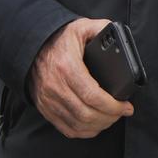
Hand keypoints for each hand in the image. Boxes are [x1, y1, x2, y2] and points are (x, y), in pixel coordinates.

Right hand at [27, 17, 133, 138]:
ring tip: (112, 118)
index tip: (127, 107)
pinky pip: (65, 128)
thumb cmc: (59, 38)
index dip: (113, 106)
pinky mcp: (45, 108)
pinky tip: (95, 126)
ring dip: (99, 126)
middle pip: (86, 114)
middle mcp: (55, 87)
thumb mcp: (81, 27)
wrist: (31, 46)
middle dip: (109, 118)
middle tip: (122, 113)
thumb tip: (118, 33)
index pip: (92, 96)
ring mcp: (48, 100)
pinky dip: (83, 131)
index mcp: (67, 67)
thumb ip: (102, 28)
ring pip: (77, 124)